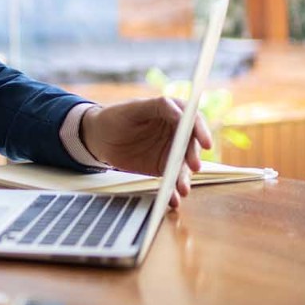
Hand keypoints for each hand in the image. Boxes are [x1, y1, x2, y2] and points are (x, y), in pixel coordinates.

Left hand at [81, 97, 212, 206]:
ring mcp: (171, 152)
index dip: (201, 131)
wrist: (98, 138)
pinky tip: (172, 199)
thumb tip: (180, 112)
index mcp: (171, 113)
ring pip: (184, 166)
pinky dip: (173, 191)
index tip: (205, 143)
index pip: (192, 121)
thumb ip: (157, 106)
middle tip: (193, 166)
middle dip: (193, 156)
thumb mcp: (133, 108)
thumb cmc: (115, 117)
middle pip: (191, 146)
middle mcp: (176, 133)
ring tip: (182, 188)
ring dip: (185, 178)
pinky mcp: (164, 169)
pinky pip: (172, 180)